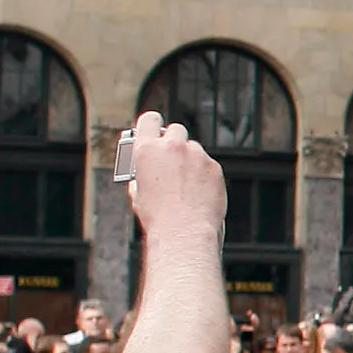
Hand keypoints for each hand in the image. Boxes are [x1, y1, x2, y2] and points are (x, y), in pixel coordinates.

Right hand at [117, 111, 228, 242]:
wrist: (184, 232)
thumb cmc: (159, 217)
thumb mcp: (138, 194)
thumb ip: (141, 175)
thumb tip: (144, 174)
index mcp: (147, 150)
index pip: (149, 120)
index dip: (151, 125)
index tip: (153, 132)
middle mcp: (173, 147)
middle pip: (175, 130)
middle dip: (173, 142)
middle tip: (171, 160)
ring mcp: (196, 155)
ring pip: (194, 149)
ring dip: (190, 160)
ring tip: (186, 184)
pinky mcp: (214, 167)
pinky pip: (208, 164)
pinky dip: (204, 174)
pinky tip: (199, 192)